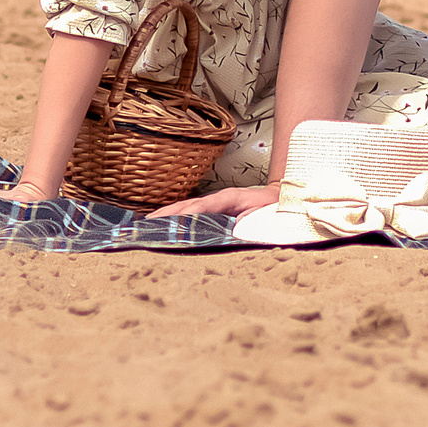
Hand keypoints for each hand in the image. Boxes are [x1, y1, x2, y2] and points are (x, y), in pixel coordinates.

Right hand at [148, 184, 280, 218]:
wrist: (282, 198)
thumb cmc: (272, 208)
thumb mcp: (262, 215)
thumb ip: (249, 221)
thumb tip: (233, 228)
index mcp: (228, 199)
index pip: (202, 207)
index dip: (186, 215)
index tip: (171, 225)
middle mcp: (218, 199)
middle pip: (186, 206)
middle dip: (165, 216)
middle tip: (145, 227)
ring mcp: (214, 203)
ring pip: (185, 208)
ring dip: (165, 216)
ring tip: (146, 225)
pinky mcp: (214, 209)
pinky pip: (190, 213)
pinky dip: (174, 217)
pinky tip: (162, 224)